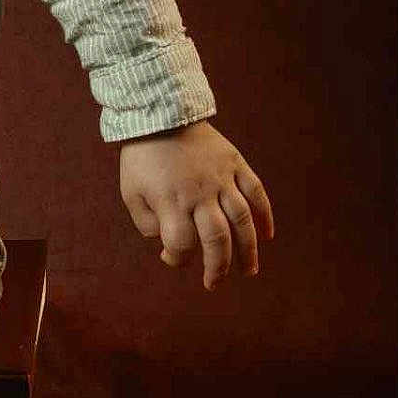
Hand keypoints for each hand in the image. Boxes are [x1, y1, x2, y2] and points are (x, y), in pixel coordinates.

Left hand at [119, 120, 273, 289]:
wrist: (159, 114)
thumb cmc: (141, 158)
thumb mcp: (130, 191)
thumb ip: (145, 221)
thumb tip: (167, 242)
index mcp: (171, 200)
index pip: (182, 243)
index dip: (177, 258)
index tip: (171, 257)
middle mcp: (200, 193)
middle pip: (217, 239)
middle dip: (218, 267)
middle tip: (214, 283)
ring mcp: (221, 178)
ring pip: (242, 221)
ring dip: (248, 250)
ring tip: (249, 271)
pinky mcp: (235, 164)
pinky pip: (256, 193)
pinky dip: (265, 215)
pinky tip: (268, 235)